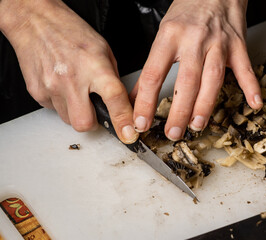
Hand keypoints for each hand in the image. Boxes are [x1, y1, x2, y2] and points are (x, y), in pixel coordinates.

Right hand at [0, 0, 137, 142]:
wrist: (36, 22)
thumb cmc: (72, 32)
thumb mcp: (103, 50)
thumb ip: (112, 78)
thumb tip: (122, 103)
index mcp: (94, 67)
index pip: (114, 98)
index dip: (123, 119)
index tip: (128, 133)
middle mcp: (72, 79)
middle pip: (84, 123)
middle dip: (93, 123)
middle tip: (95, 109)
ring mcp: (51, 87)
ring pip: (69, 120)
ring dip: (77, 112)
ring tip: (76, 91)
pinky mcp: (37, 92)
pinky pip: (54, 110)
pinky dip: (62, 103)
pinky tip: (62, 86)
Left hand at [130, 0, 261, 140]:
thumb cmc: (188, 12)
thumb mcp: (163, 34)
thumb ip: (151, 67)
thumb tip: (136, 97)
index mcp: (170, 37)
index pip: (154, 74)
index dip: (146, 101)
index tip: (141, 122)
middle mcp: (194, 40)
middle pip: (186, 81)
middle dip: (179, 111)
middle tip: (172, 133)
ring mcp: (218, 44)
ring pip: (213, 78)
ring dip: (205, 105)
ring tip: (197, 126)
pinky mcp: (238, 46)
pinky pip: (245, 69)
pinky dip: (251, 87)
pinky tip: (254, 104)